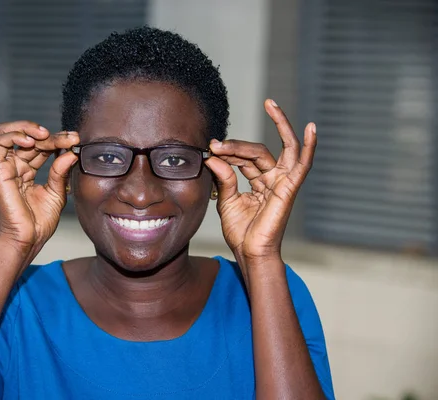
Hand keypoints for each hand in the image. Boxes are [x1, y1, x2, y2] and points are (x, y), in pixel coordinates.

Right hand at [0, 121, 79, 259]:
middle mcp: (16, 166)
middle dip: (51, 135)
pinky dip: (13, 135)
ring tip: (46, 135)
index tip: (75, 139)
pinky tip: (31, 141)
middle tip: (69, 138)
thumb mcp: (57, 193)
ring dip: (28, 128)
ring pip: (9, 133)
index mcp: (29, 170)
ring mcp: (6, 168)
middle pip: (30, 138)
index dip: (58, 139)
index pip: (42, 146)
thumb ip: (61, 172)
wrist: (28, 239)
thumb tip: (70, 152)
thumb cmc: (40, 222)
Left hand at [205, 100, 315, 268]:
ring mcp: (283, 182)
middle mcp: (273, 178)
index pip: (244, 158)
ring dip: (276, 125)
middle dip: (236, 146)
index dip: (228, 152)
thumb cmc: (241, 231)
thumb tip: (214, 156)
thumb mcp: (226, 200)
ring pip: (276, 149)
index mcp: (259, 181)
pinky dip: (309, 146)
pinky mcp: (289, 188)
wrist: (250, 252)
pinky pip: (302, 164)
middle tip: (216, 144)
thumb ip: (223, 177)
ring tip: (270, 104)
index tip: (210, 150)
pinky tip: (311, 127)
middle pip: (257, 151)